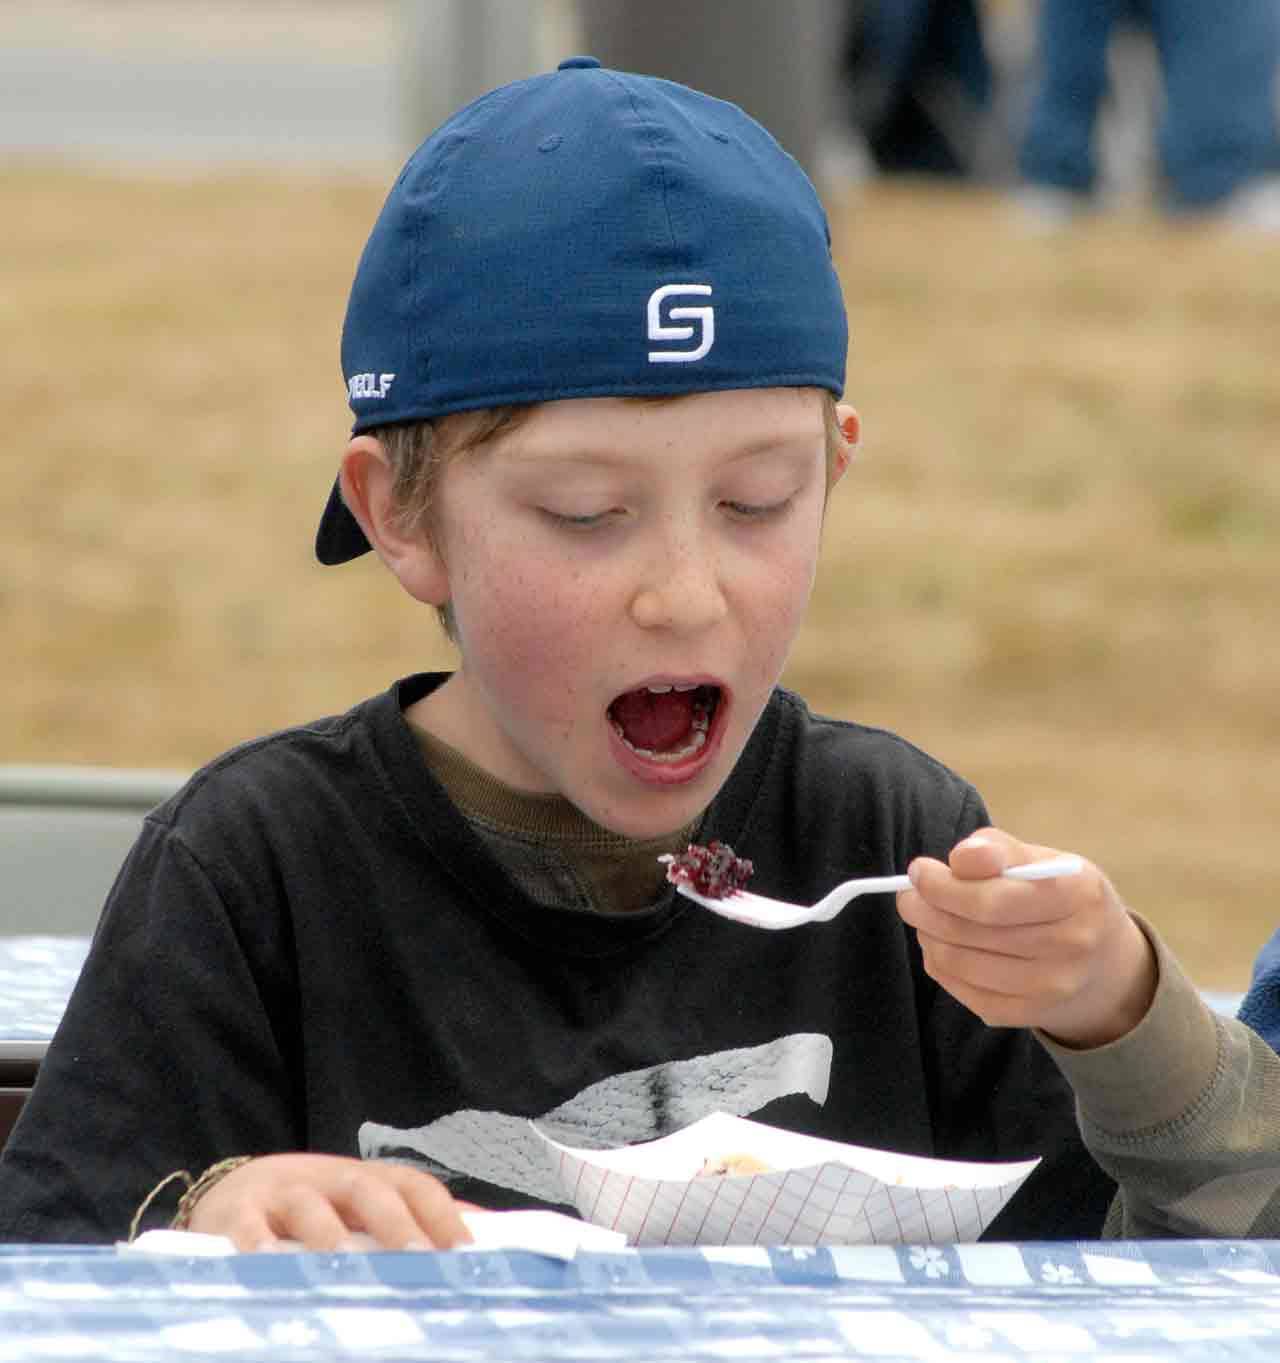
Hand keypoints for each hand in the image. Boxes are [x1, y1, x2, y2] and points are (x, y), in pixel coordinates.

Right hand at [187, 1153, 473, 1251]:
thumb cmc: (315, 1211)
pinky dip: (255, 1244)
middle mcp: (331, 1180)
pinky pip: (246, 1227)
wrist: (232, 1192)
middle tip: (420, 1259)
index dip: (443, 1214)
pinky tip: (265, 1264)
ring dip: (329, 1234)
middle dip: (397, 1224)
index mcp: (369, 1180)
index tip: (469, 1253)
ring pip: (310, 1206)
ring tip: (346, 1265)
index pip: (414, 1186)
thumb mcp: (364, 1209)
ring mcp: (284, 1193)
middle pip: (369, 1191)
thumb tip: (488, 1234)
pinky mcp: (237, 1213)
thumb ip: (417, 1220)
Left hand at [897, 827, 1156, 1047]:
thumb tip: (958, 859)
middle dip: (925, 910)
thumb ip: (998, 849)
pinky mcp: (1032, 1013)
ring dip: (929, 937)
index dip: (942, 886)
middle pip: (970, 932)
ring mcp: (1053, 986)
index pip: (992, 899)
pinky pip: (966, 992)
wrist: (1103, 960)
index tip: (919, 870)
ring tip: (926, 919)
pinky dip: (942, 967)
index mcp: (1077, 894)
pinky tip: (942, 947)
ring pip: (961, 963)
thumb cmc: (1060, 896)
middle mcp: (1072, 944)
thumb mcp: (1042, 858)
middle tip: (908, 896)